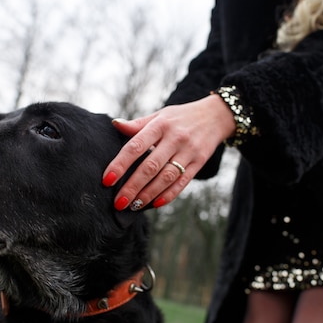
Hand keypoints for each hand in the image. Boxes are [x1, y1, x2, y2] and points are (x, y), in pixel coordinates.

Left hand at [102, 94, 235, 209]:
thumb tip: (115, 124)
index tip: (107, 180)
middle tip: (118, 202)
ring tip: (133, 206)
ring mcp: (188, 151)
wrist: (215, 116)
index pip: (136, 146)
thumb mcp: (159, 115)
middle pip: (150, 166)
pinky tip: (155, 204)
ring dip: (148, 194)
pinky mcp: (199, 162)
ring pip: (166, 177)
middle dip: (132, 186)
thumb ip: (138, 124)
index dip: (120, 164)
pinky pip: (183, 182)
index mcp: (160, 125)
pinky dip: (169, 195)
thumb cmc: (180, 117)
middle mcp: (174, 138)